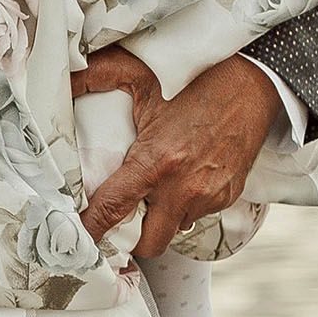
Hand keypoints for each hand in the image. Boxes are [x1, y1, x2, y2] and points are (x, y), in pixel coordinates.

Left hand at [76, 50, 274, 258]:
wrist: (254, 81)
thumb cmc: (197, 79)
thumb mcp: (140, 73)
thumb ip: (95, 76)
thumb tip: (63, 79)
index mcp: (156, 161)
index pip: (113, 210)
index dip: (91, 229)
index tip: (79, 238)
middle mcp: (183, 187)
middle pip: (149, 243)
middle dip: (133, 238)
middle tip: (122, 217)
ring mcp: (209, 195)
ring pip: (175, 228)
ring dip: (161, 217)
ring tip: (155, 190)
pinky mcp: (228, 196)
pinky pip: (198, 213)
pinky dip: (185, 203)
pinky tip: (183, 178)